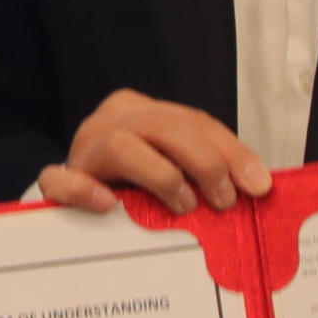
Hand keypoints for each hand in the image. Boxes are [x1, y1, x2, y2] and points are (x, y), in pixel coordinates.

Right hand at [35, 88, 272, 213]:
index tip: (259, 185)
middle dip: (205, 162)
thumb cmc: (129, 187)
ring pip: (123, 145)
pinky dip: (86, 191)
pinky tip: (108, 205)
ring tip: (184, 206)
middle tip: (224, 202)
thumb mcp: (172, 169)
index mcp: (141, 110)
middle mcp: (111, 120)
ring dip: (163, 176)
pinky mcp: (59, 180)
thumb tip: (257, 188)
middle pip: (165, 126)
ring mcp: (82, 148)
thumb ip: (204, 172)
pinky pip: (62, 181)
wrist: (71, 197)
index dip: (232, 152)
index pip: (194, 121)